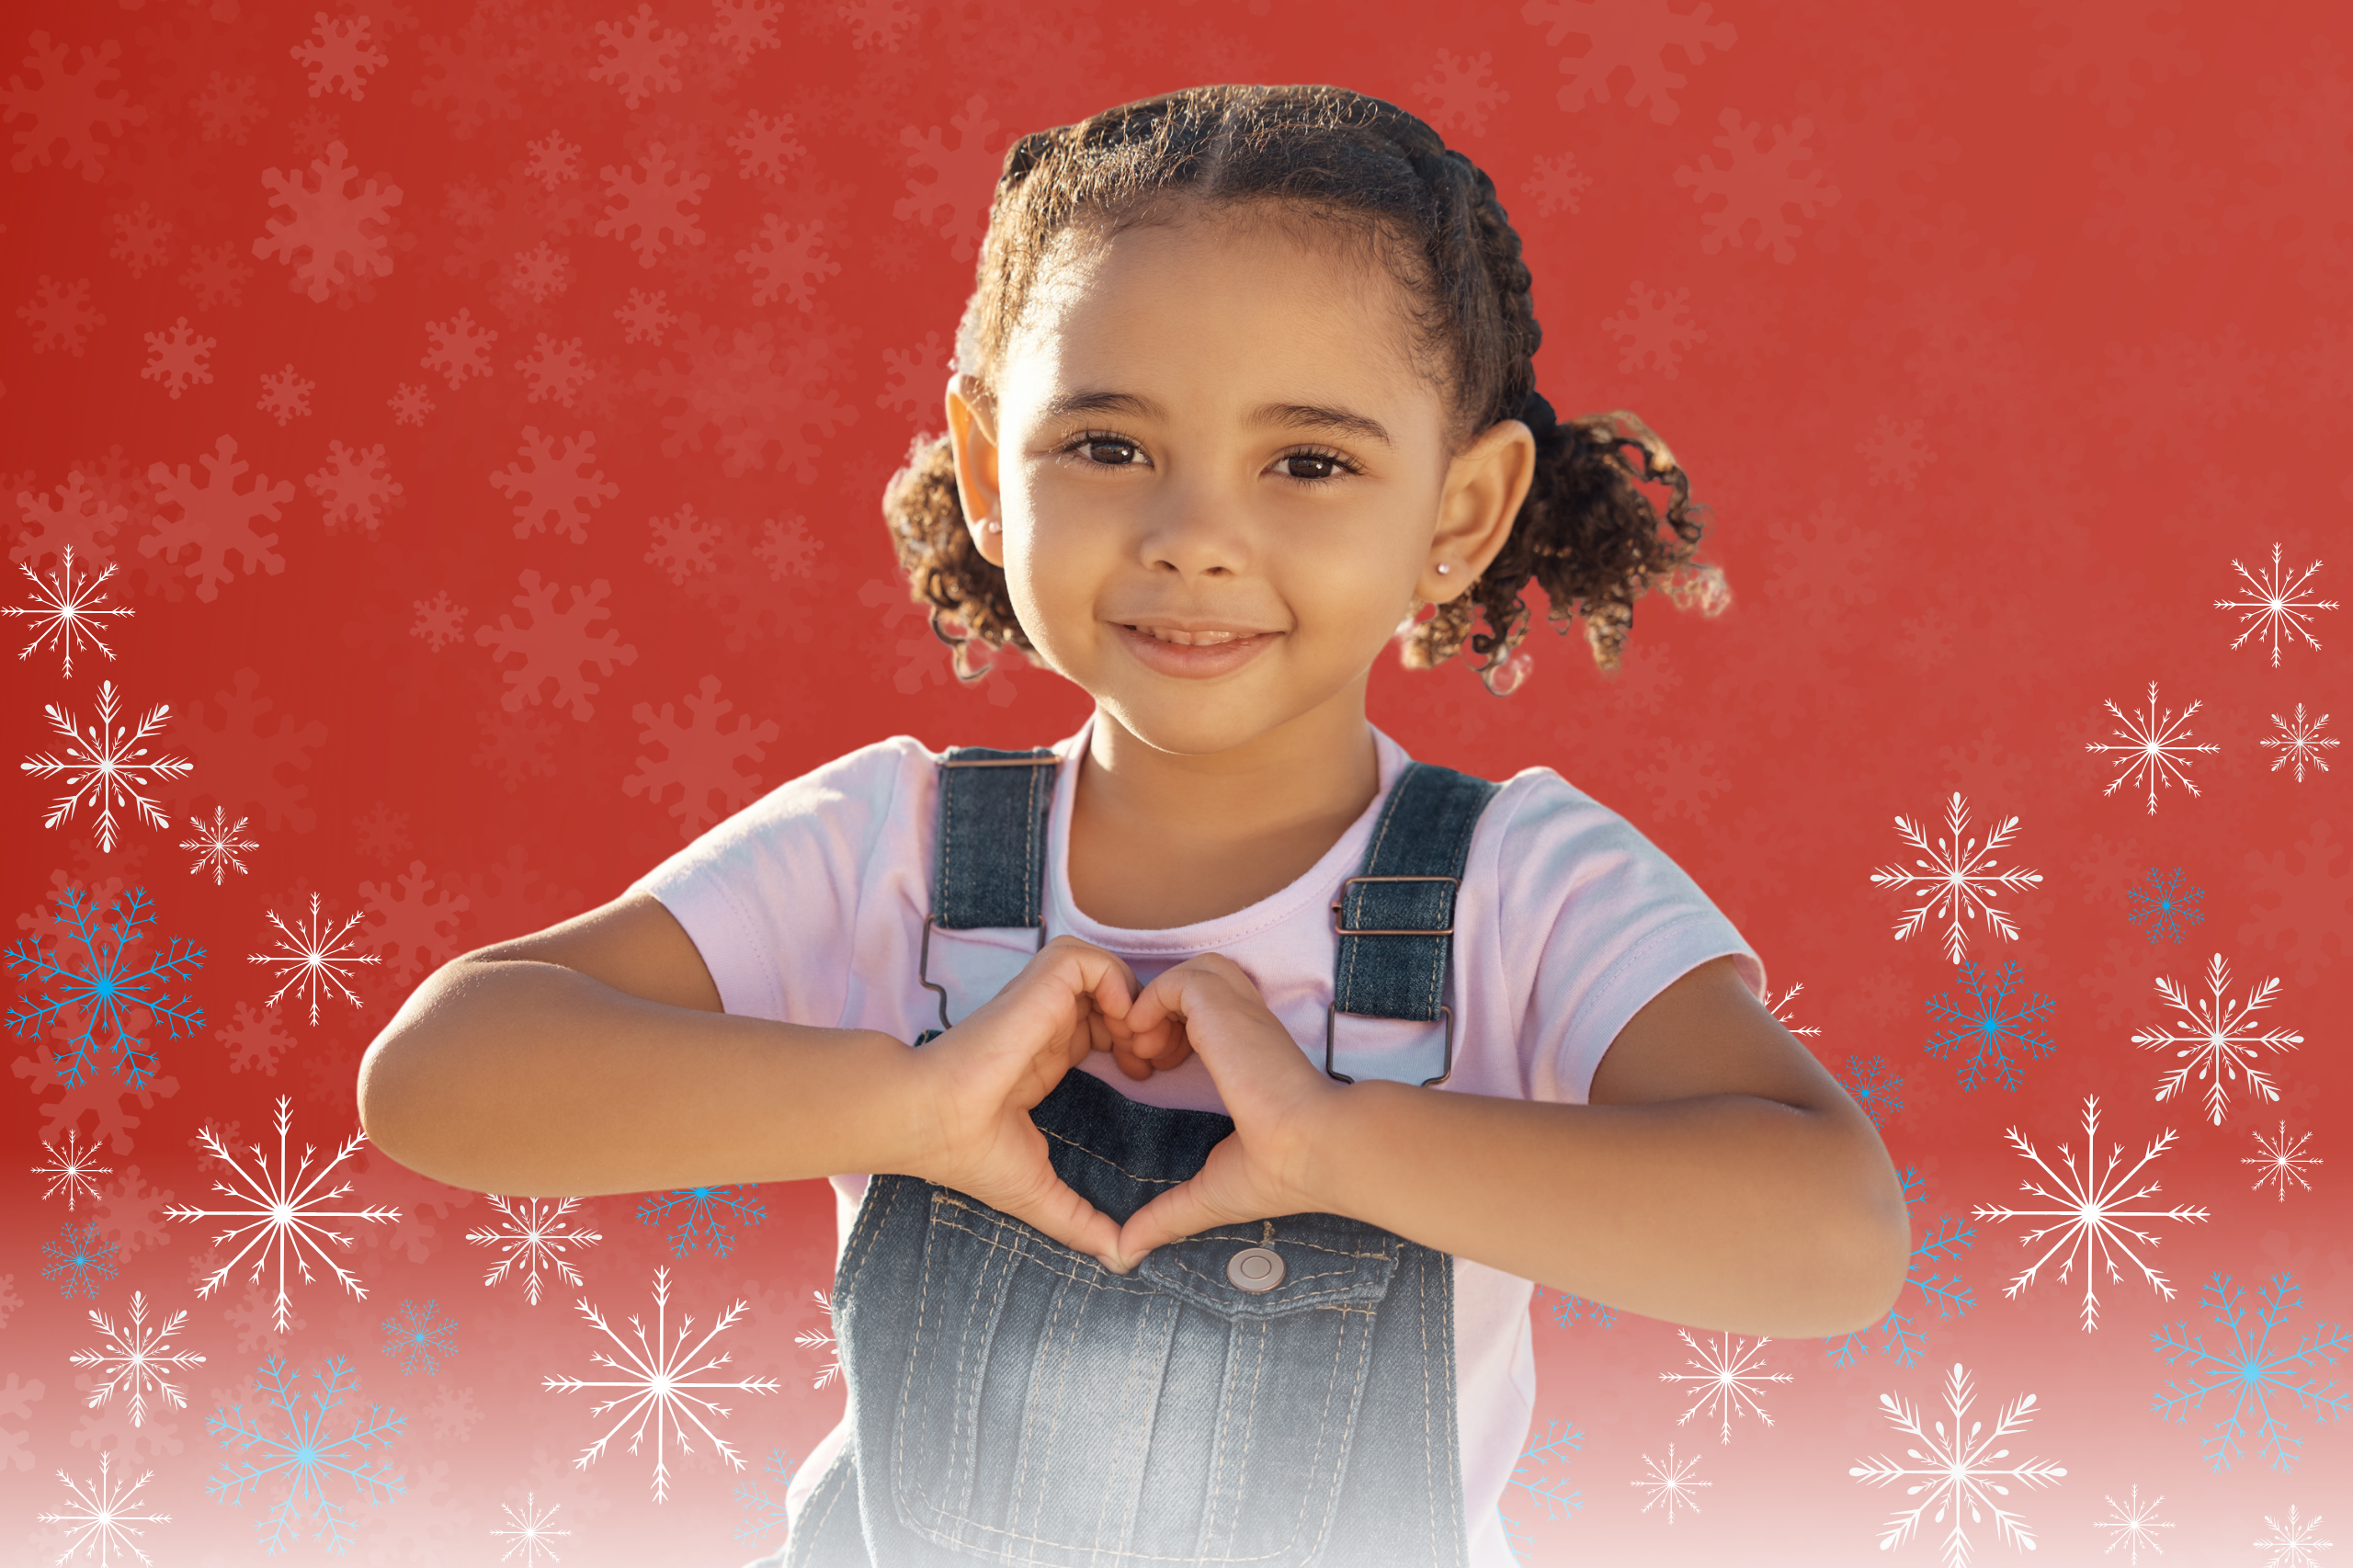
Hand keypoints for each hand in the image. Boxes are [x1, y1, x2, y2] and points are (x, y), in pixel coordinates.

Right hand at [906, 935, 1142, 1270]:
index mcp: (1048, 1055)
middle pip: (1115, 996)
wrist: (930, 1121)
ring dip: (1134, 1000)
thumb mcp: (1039, 1192)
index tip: (1146, 1078)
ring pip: (1106, 971)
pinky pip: (1088, 960)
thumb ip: (1081, 1223)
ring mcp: (1042, 1003)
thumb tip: (1122, 1262)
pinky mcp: (1037, 988)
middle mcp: (1048, 1023)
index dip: (1135, 1044)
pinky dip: (1115, 983)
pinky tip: (1118, 1028)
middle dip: (1146, 1022)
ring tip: (1137, 1046)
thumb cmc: (969, 1152)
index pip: (1106, 1027)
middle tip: (1154, 1062)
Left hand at [1109, 954, 1344, 1270]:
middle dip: (1152, 1016)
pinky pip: (1174, 980)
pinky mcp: (1224, 1004)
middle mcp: (1244, 1022)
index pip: (1198, 1014)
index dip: (1161, 1035)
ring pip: (1183, 974)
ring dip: (1151, 1008)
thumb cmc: (1280, 1171)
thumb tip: (1125, 1256)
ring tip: (1144, 1056)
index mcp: (1244, 1052)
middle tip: (1139, 1063)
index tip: (1146, 1075)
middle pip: (1189, 985)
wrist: (1315, 1149)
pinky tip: (1148, 1049)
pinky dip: (1150, 1005)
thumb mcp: (1208, 1191)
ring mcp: (1237, 1009)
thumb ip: (1166, 1214)